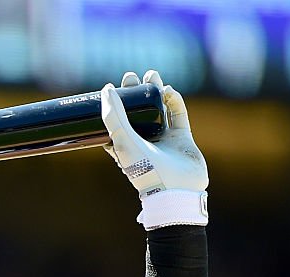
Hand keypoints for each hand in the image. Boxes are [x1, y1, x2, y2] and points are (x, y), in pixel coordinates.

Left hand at [101, 70, 208, 228]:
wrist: (175, 189)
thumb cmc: (143, 169)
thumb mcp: (122, 141)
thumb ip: (113, 117)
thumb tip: (106, 89)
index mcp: (124, 146)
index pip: (118, 120)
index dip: (117, 102)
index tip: (115, 85)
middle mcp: (143, 142)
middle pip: (138, 112)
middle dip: (136, 93)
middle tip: (133, 76)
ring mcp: (163, 140)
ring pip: (159, 110)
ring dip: (156, 92)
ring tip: (152, 75)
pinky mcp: (182, 138)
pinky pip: (178, 115)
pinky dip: (174, 101)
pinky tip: (169, 91)